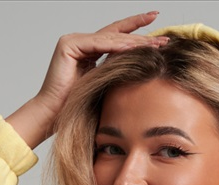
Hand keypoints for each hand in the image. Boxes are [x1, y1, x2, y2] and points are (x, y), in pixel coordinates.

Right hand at [6, 13, 169, 147]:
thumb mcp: (104, 88)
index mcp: (89, 52)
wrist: (54, 116)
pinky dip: (117, 46)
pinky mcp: (68, 44)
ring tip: (155, 44)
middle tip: (163, 36)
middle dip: (141, 34)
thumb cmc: (76, 108)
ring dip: (134, 42)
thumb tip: (142, 72)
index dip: (137, 34)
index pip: (117, 39)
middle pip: (116, 35)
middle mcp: (81, 43)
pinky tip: (135, 48)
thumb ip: (117, 75)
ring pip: (110, 38)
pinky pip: (98, 43)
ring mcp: (74, 41)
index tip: (159, 35)